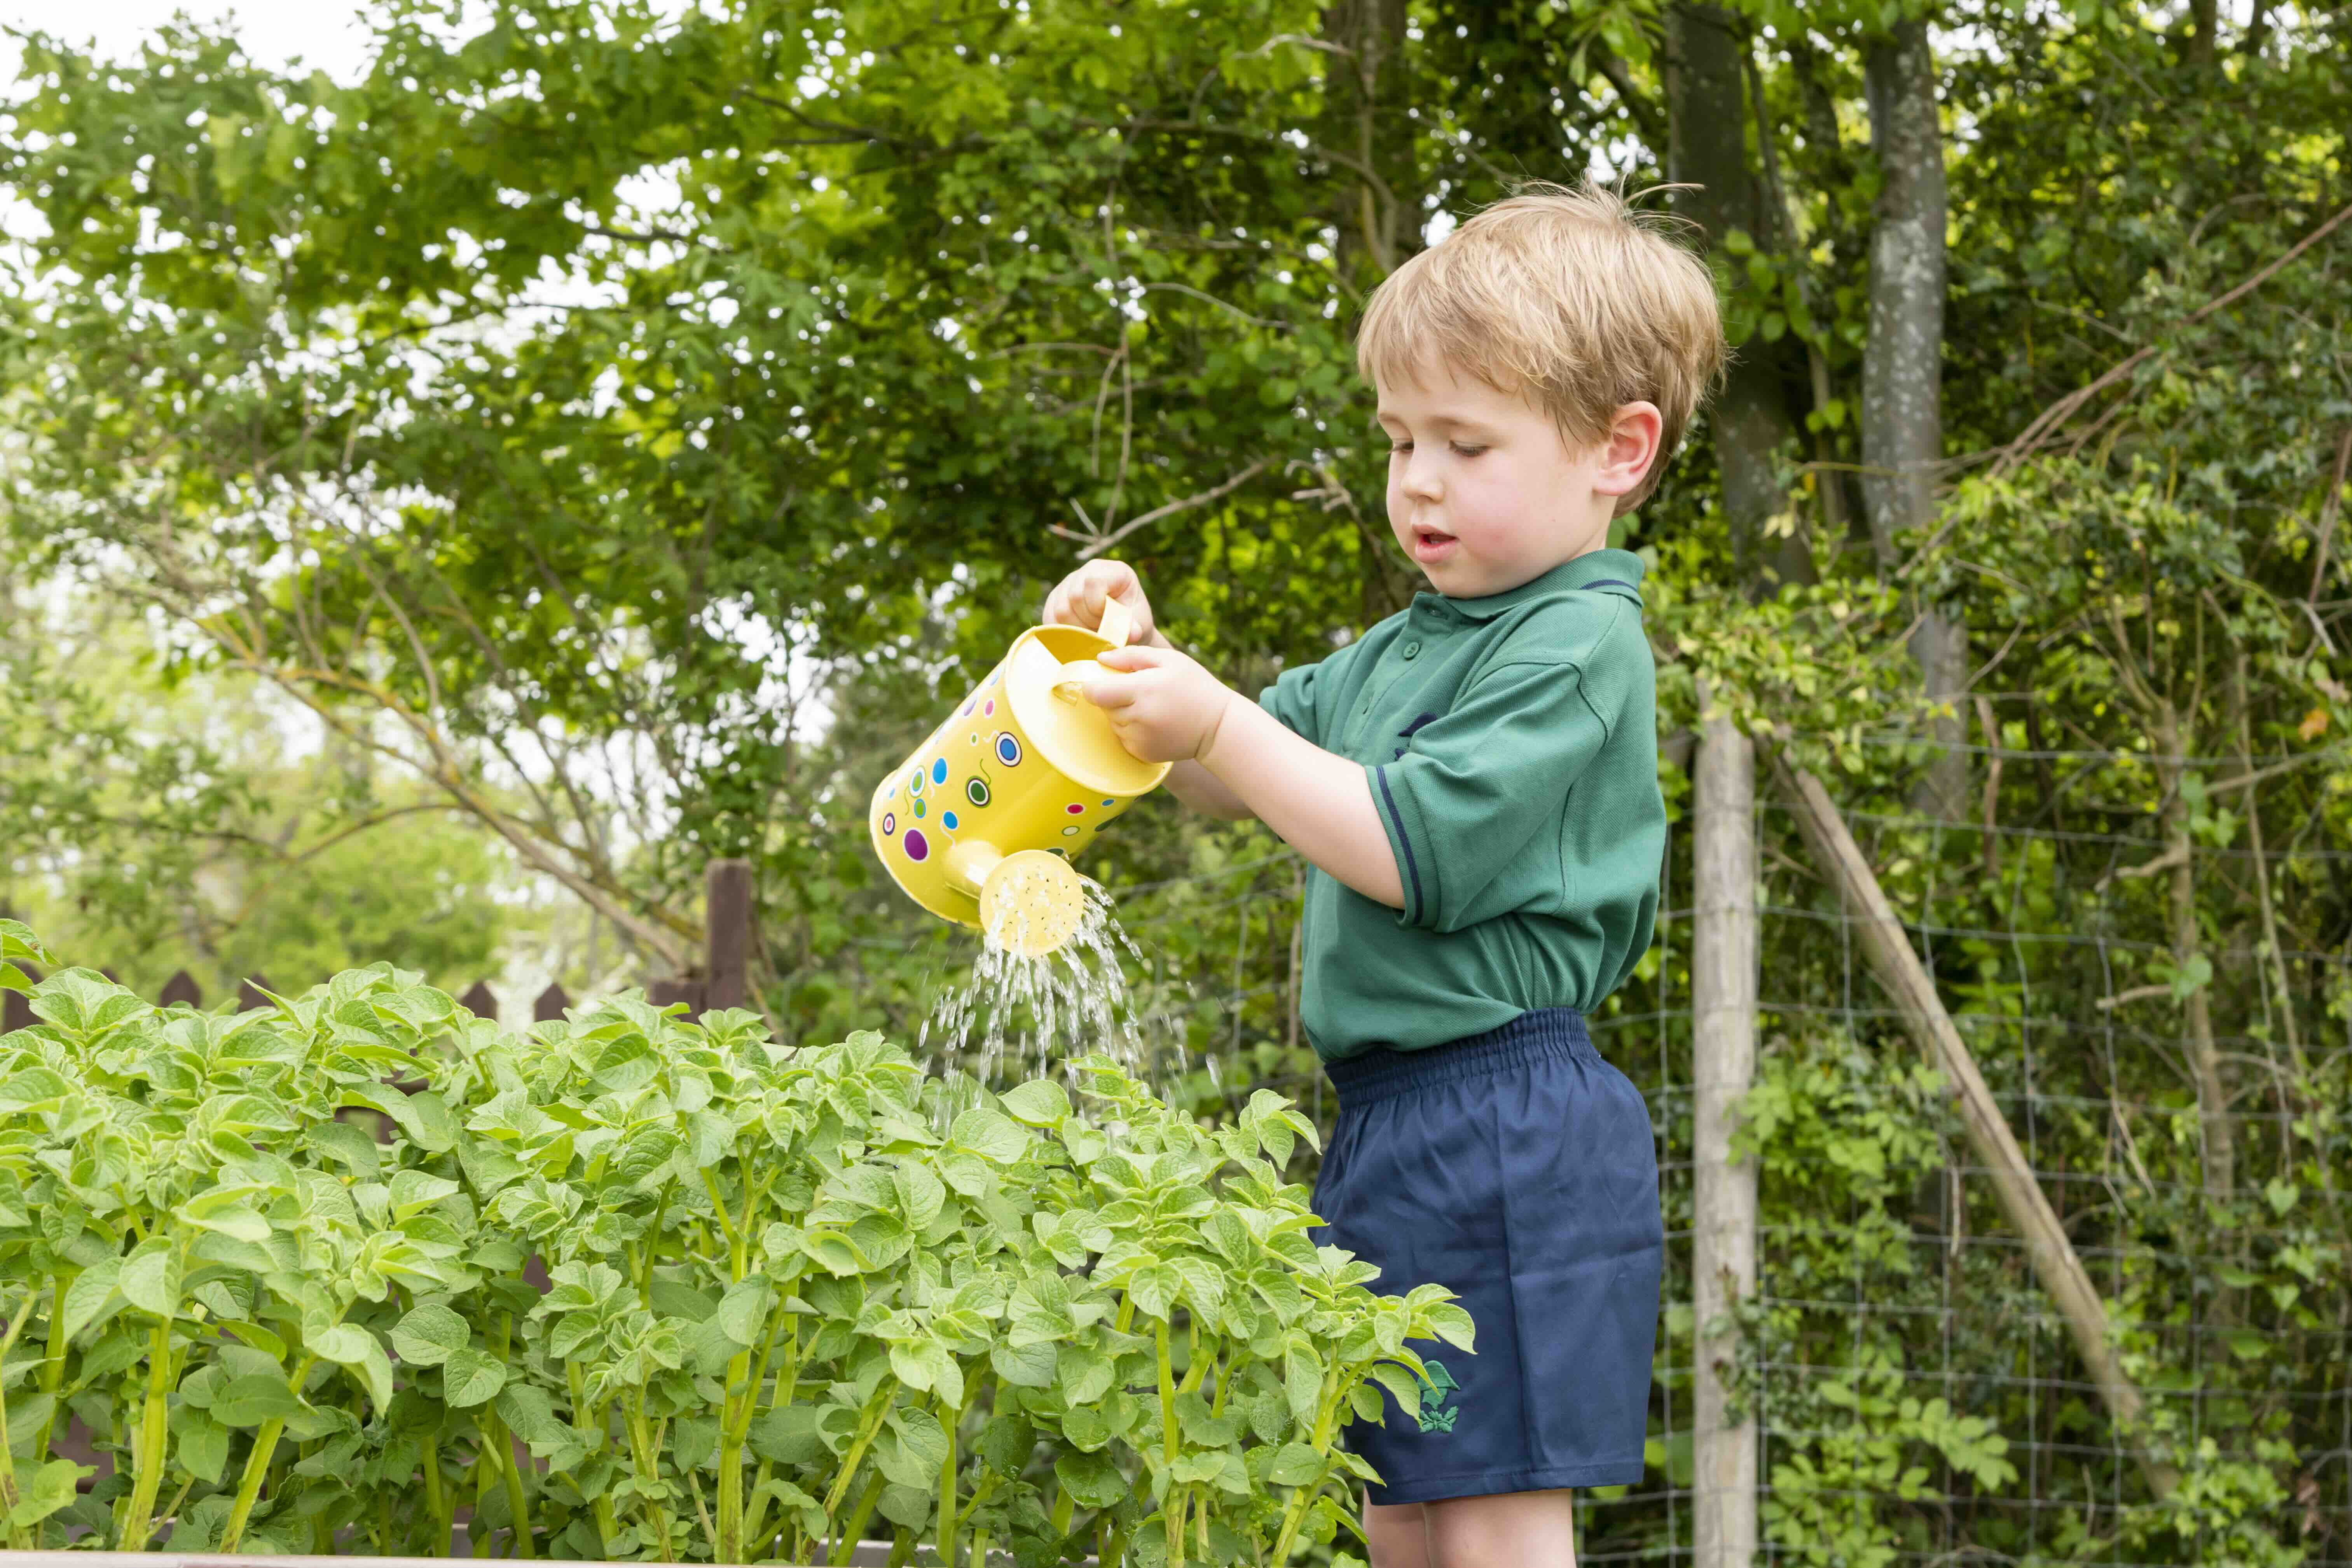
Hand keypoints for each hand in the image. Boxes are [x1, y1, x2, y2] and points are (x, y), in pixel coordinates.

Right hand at [1041, 559, 1166, 647]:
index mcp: (1112, 570)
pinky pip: (1050, 619)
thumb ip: (1135, 626)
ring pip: (1060, 610)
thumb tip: (1133, 633)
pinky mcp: (1054, 601)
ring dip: (1077, 630)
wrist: (1121, 629)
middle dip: (1089, 622)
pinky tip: (1079, 637)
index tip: (1109, 619)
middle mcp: (1086, 572)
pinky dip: (1064, 634)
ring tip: (1092, 634)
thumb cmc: (1132, 622)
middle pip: (1074, 597)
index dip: (1098, 605)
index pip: (1093, 581)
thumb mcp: (1139, 623)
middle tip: (1102, 632)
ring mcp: (1067, 585)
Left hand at [1079, 643, 1236, 763]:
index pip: (1095, 692)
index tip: (1104, 680)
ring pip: (1113, 722)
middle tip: (1140, 692)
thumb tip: (1101, 659)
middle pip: (1103, 706)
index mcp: (1142, 690)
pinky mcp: (1141, 753)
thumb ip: (1131, 656)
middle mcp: (1137, 717)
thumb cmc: (1194, 686)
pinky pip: (1123, 738)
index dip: (1094, 685)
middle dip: (1114, 697)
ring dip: (1123, 713)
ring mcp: (1138, 739)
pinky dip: (1132, 730)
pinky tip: (1154, 723)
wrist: (1217, 727)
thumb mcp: (1169, 660)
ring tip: (1151, 708)